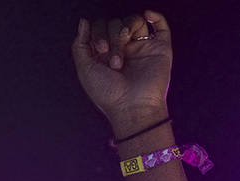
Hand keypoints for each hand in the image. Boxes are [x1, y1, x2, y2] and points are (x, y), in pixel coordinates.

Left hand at [72, 13, 171, 133]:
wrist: (132, 106)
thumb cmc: (107, 93)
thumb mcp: (85, 70)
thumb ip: (80, 45)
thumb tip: (83, 21)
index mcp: (104, 53)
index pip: (99, 28)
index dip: (97, 33)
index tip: (100, 50)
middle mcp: (122, 48)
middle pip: (114, 23)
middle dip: (111, 37)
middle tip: (113, 60)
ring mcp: (141, 47)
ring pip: (133, 21)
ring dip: (124, 32)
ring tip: (123, 55)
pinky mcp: (159, 47)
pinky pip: (160, 25)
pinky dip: (154, 16)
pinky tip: (147, 15)